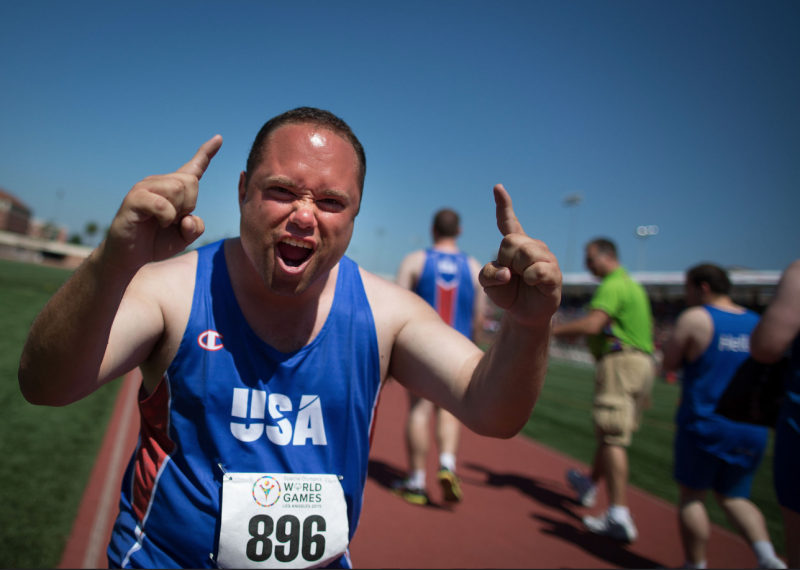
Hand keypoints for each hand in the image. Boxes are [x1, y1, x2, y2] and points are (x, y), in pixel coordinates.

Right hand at [102, 135, 222, 272]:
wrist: (129, 256)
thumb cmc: (155, 242)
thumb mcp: (184, 237)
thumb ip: (195, 227)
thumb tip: (189, 218)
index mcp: (173, 188)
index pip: (193, 167)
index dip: (207, 153)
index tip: (219, 138)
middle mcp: (158, 182)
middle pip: (190, 181)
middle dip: (190, 204)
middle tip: (174, 219)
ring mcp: (144, 188)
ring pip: (177, 188)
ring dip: (177, 212)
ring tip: (163, 222)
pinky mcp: (134, 199)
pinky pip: (162, 203)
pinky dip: (166, 217)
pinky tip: (159, 223)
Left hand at [479, 184, 561, 327]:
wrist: (522, 314)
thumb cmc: (507, 293)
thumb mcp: (488, 284)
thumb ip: (487, 274)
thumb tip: (506, 272)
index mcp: (515, 245)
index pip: (508, 221)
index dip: (503, 205)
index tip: (497, 187)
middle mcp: (532, 246)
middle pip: (510, 240)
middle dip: (504, 259)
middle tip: (510, 274)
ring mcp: (545, 258)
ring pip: (524, 253)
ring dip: (517, 270)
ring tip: (522, 280)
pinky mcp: (553, 273)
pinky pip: (537, 270)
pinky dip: (529, 278)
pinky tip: (532, 283)